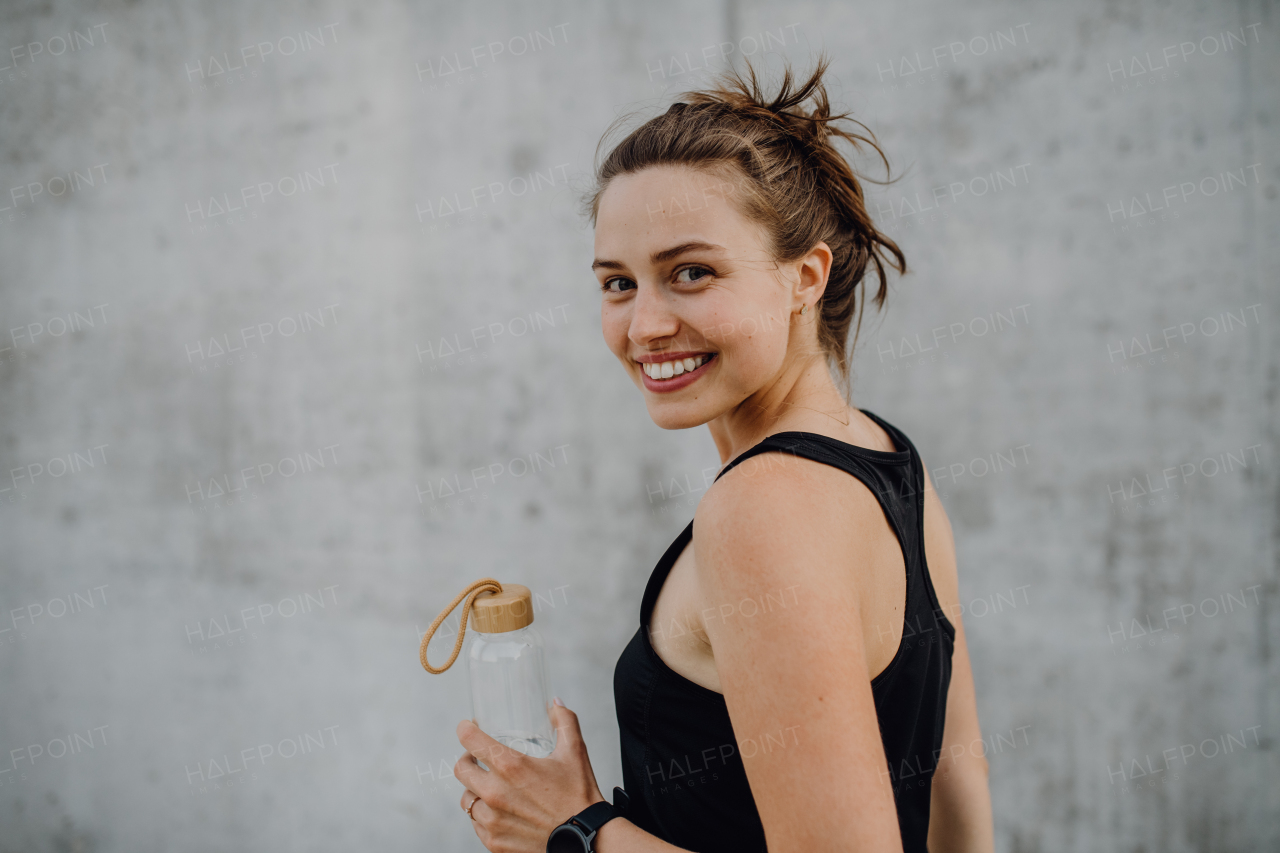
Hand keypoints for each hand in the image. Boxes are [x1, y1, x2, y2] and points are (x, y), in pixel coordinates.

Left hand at [456, 700, 605, 852]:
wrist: (586, 838)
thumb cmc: (579, 796)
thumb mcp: (575, 752)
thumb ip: (564, 721)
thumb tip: (554, 704)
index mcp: (511, 766)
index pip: (470, 740)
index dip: (465, 730)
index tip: (467, 728)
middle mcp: (496, 793)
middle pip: (461, 769)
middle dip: (467, 759)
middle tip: (477, 758)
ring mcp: (492, 820)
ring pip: (466, 799)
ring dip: (475, 789)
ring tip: (489, 787)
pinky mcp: (494, 841)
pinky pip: (475, 824)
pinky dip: (483, 815)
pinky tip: (497, 810)